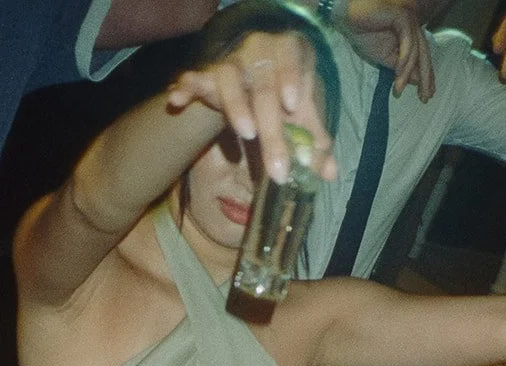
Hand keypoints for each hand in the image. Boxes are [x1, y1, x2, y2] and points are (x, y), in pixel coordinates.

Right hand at [167, 29, 335, 183]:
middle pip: (263, 87)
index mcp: (287, 52)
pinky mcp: (209, 75)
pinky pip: (194, 78)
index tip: (293, 105)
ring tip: (246, 134)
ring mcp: (232, 63)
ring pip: (229, 77)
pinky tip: (175, 100)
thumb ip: (315, 143)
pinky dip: (185, 88)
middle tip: (278, 168)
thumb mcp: (302, 117)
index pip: (290, 54)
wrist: (255, 80)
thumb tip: (330, 174)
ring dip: (236, 107)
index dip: (290, 76)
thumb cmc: (285, 96)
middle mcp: (258, 52)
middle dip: (272, 130)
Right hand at [340, 2, 434, 99]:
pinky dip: (404, 59)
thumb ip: (401, 68)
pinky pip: (407, 41)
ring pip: (416, 50)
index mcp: (411, 34)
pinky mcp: (402, 16)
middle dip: (425, 78)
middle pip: (424, 54)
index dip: (426, 76)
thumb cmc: (365, 34)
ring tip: (399, 90)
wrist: (349, 18)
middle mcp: (413, 26)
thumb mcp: (386, 57)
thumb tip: (417, 81)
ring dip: (407, 73)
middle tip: (425, 98)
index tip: (427, 96)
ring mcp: (409, 20)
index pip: (423, 57)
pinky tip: (398, 73)